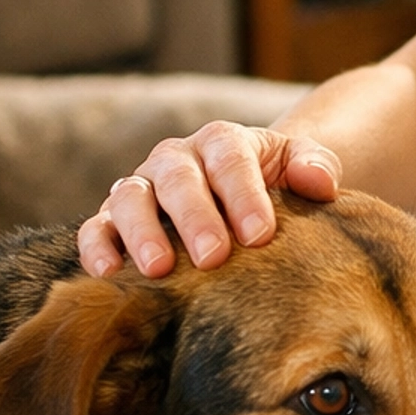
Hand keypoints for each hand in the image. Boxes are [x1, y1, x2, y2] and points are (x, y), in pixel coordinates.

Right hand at [77, 123, 341, 278]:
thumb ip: (315, 166)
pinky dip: (96, 246)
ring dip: (142, 232)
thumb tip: (319, 182)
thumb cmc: (276, 186)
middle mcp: (175, 159)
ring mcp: (142, 187)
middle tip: (213, 257)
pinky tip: (109, 273)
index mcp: (222, 141)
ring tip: (159, 269)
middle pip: (178, 179)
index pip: (229, 158)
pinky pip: (97, 227)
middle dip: (195, 217)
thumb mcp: (300, 167)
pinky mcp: (115, 219)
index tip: (260, 234)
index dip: (243, 194)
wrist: (247, 195)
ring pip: (130, 198)